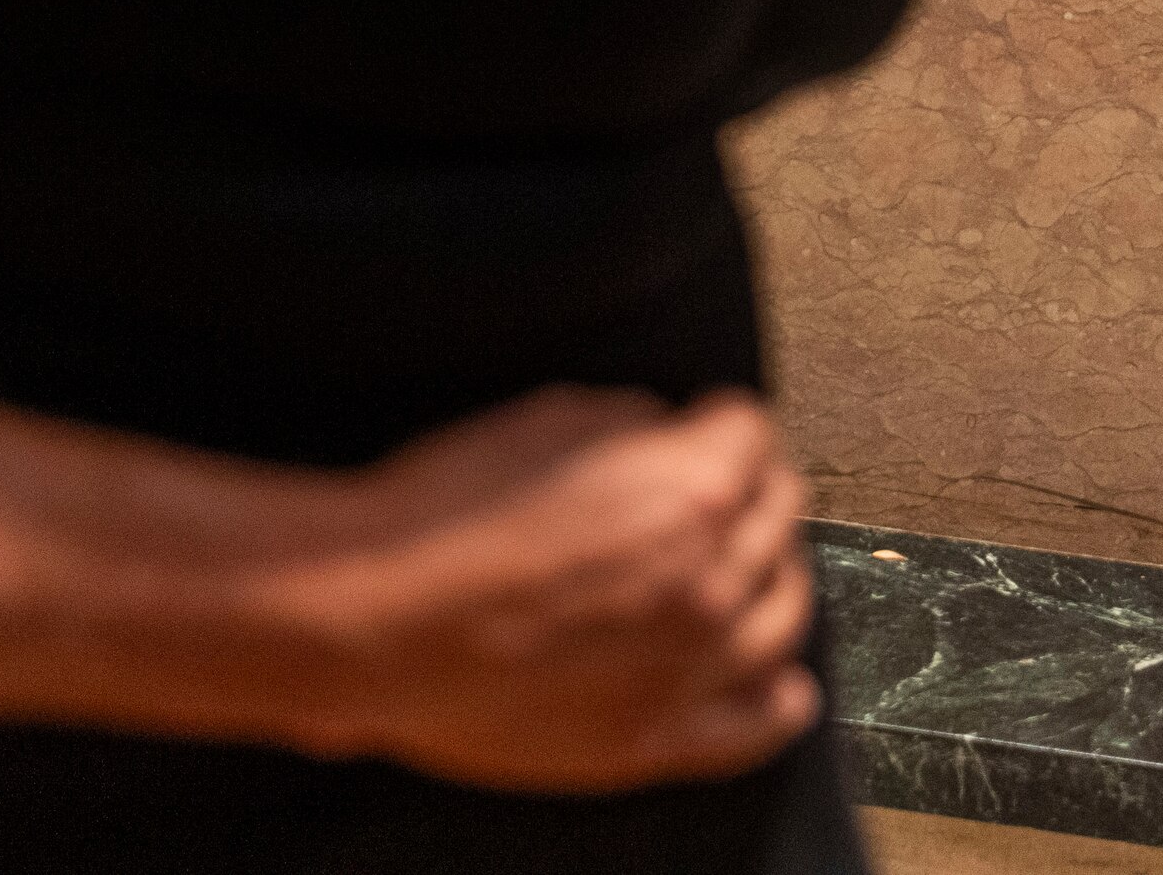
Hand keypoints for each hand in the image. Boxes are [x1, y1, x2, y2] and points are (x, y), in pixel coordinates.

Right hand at [280, 389, 817, 793]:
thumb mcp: (541, 422)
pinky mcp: (652, 741)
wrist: (378, 623)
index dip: (725, 422)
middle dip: (754, 493)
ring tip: (754, 574)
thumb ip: (626, 426)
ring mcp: (686, 671)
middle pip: (775, 522)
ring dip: (771, 584)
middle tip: (732, 489)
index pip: (751, 436)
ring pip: (779, 620)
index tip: (714, 426)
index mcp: (689, 494)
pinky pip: (753, 729)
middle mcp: (710, 583)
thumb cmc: (442, 521)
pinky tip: (783, 688)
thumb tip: (660, 436)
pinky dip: (776, 702)